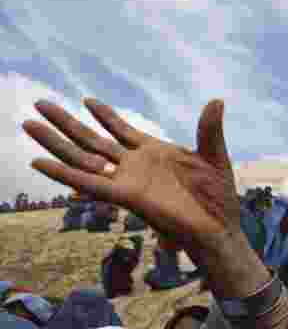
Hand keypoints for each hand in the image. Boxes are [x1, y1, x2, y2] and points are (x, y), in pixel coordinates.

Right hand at [23, 98, 266, 298]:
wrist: (219, 229)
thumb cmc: (218, 198)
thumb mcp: (214, 157)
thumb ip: (209, 130)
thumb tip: (217, 100)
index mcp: (154, 153)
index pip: (122, 130)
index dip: (105, 116)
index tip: (87, 100)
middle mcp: (135, 166)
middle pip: (93, 140)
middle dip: (67, 122)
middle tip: (40, 103)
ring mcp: (128, 180)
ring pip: (83, 157)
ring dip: (55, 142)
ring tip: (29, 124)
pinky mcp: (126, 197)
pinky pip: (89, 183)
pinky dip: (64, 174)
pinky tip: (39, 163)